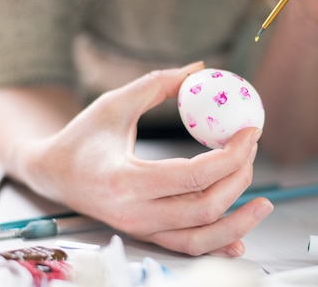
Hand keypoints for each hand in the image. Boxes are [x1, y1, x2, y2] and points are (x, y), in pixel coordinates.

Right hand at [20, 62, 272, 255]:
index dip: (230, 155)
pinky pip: (187, 247)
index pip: (192, 176)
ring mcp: (140, 229)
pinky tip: (240, 236)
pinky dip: (217, 243)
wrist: (53, 174)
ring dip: (238, 221)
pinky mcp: (146, 234)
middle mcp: (133, 213)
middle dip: (238, 178)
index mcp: (124, 180)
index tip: (250, 132)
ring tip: (264, 202)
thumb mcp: (115, 103)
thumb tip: (201, 69)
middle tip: (250, 150)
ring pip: (200, 238)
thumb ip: (158, 84)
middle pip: (204, 207)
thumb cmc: (82, 137)